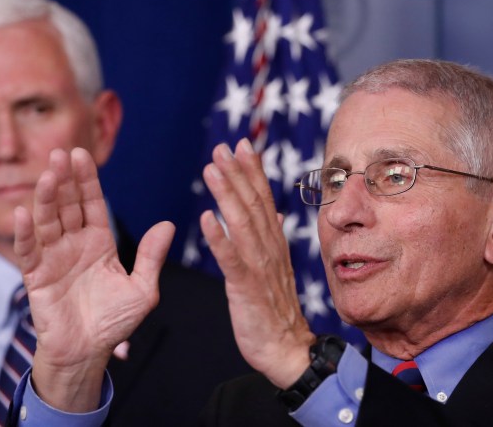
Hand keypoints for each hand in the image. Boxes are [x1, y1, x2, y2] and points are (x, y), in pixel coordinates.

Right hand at [14, 148, 173, 411]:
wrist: (88, 352)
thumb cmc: (115, 322)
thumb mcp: (142, 289)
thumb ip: (151, 257)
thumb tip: (168, 224)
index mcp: (99, 243)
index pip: (92, 204)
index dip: (86, 180)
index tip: (81, 154)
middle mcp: (74, 244)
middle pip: (67, 205)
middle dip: (64, 180)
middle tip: (60, 153)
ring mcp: (54, 258)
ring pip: (47, 221)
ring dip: (46, 198)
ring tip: (48, 175)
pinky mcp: (37, 276)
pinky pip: (29, 250)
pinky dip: (25, 232)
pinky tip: (23, 212)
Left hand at [201, 138, 314, 388]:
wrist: (286, 348)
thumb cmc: (276, 309)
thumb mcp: (277, 268)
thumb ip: (273, 237)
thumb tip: (275, 212)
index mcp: (274, 243)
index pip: (263, 199)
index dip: (252, 171)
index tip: (242, 144)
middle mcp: (269, 249)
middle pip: (253, 204)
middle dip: (238, 173)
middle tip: (223, 146)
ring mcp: (259, 267)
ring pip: (242, 224)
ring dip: (227, 195)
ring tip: (211, 170)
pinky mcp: (246, 288)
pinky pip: (231, 260)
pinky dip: (219, 238)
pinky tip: (206, 219)